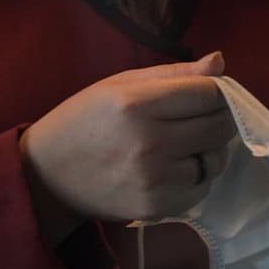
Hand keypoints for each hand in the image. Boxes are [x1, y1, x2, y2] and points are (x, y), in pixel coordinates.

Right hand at [19, 52, 235, 242]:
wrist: (48, 176)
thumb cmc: (86, 120)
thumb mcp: (121, 84)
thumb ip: (174, 73)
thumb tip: (220, 61)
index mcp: (136, 104)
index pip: (208, 94)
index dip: (219, 93)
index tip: (214, 95)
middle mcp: (149, 142)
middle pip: (218, 127)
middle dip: (220, 120)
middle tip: (203, 119)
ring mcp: (155, 179)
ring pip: (215, 160)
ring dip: (210, 151)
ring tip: (187, 145)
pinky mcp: (157, 207)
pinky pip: (202, 188)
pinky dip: (198, 178)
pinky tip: (176, 168)